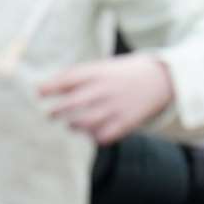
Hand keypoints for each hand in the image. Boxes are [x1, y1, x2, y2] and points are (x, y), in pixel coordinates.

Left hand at [38, 53, 173, 143]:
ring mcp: (116, 106)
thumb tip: (42, 89)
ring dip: (71, 125)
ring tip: (71, 123)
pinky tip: (92, 131)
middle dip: (55, 111)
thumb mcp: (103, 67)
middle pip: (71, 104)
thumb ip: (77, 77)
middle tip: (50, 114)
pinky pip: (100, 136)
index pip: (67, 80)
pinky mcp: (126, 122)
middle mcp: (106, 89)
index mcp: (100, 72)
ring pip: (82, 123)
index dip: (49, 88)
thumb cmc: (123, 73)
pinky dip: (92, 135)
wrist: (163, 78)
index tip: (39, 93)